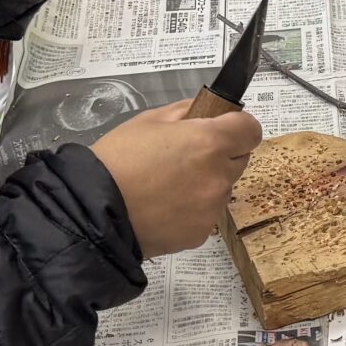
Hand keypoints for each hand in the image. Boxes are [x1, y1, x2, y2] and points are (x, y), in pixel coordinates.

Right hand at [86, 99, 263, 258]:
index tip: (221, 129)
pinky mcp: (200, 234)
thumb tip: (208, 111)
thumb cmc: (118, 159)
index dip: (237, 127)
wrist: (94, 212)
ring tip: (167, 186)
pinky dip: (192, 210)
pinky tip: (163, 208)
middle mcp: (219, 176)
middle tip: (184, 158)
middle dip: (220, 155)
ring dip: (206, 184)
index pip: (251, 129)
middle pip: (239, 159)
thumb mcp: (150, 120)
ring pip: (222, 189)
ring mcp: (211, 208)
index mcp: (210, 142)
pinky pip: (205, 214)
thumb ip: (187, 112)